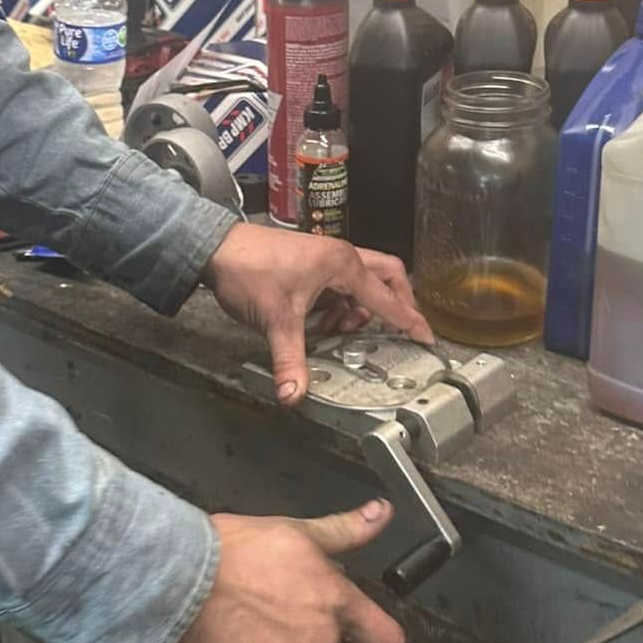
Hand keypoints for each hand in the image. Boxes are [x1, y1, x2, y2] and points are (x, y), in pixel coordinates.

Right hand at [173, 501, 405, 642]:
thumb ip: (346, 530)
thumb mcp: (296, 532)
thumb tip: (382, 513)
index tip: (368, 639)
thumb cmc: (235, 552)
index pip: (386, 640)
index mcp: (337, 604)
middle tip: (282, 625)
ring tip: (252, 636)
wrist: (181, 582)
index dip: (378, 641)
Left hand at [203, 222, 432, 404]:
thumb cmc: (249, 271)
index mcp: (342, 264)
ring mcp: (324, 256)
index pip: (388, 297)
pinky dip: (340, 304)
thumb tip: (294, 394)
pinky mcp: (309, 262)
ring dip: (360, 307)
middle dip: (395, 303)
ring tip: (340, 332)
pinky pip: (339, 283)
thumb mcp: (276, 320)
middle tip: (396, 330)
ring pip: (362, 281)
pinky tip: (321, 323)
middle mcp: (340, 256)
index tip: (426, 337)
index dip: (409, 320)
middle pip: (387, 277)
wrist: (216, 249)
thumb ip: (290, 359)